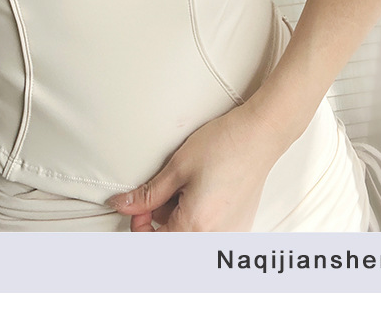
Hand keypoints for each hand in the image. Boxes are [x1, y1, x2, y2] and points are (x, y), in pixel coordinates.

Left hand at [106, 103, 288, 231]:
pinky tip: (201, 195)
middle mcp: (216, 238)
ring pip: (190, 238)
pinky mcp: (239, 229)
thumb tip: (122, 205)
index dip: (138, 226)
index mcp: (196, 226)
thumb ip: (147, 194)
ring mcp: (230, 236)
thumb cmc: (223, 147)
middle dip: (159, 222)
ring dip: (179, 220)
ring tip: (186, 188)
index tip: (137, 206)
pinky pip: (209, 234)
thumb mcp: (176, 168)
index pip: (154, 245)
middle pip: (172, 243)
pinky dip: (197, 219)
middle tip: (163, 191)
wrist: (258, 137)